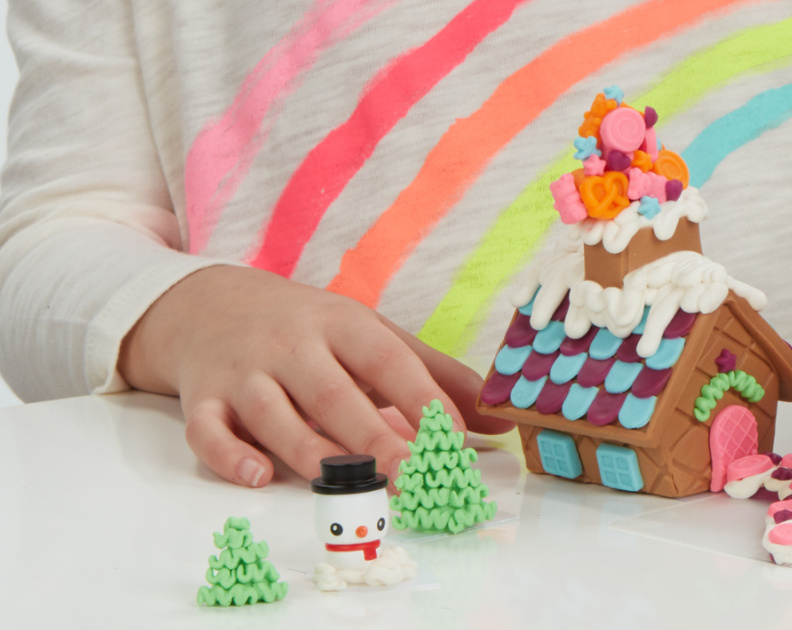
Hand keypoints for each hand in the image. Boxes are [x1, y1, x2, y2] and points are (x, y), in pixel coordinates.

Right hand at [118, 266, 512, 486]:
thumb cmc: (308, 328)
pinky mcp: (203, 398)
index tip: (453, 436)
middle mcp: (293, 345)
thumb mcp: (372, 335)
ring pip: (274, 414)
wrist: (208, 303)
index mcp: (342, 324)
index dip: (421, 396)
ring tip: (344, 482)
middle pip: (333, 393)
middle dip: (373, 437)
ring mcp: (245, 372)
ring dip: (307, 449)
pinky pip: (209, 430)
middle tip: (411, 476)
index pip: (387, 359)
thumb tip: (499, 417)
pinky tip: (257, 477)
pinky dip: (229, 455)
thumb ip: (434, 376)